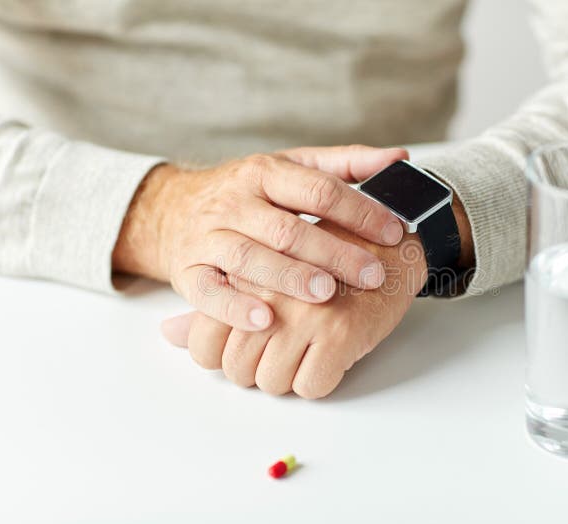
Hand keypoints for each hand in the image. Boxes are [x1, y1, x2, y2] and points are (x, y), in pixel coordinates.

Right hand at [113, 145, 407, 330]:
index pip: (318, 190)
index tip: (394, 231)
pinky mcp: (188, 271)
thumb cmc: (244, 192)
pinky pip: (208, 292)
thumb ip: (344, 164)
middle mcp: (235, 202)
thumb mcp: (289, 168)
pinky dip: (235, 307)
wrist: (170, 210)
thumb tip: (398, 158)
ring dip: (289, 277)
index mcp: (265, 173)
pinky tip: (265, 321)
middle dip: (333, 252)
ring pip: (249, 257)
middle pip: (287, 229)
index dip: (359, 211)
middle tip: (371, 274)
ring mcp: (209, 237)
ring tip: (326, 294)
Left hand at [161, 221, 428, 397]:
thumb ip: (217, 303)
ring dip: (289, 376)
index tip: (247, 348)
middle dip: (256, 368)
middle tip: (283, 349)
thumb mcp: (266, 269)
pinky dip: (321, 380)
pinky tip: (332, 355)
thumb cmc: (326, 257)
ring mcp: (305, 313)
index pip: (205, 343)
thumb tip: (168, 334)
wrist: (392, 245)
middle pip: (236, 368)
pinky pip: (312, 387)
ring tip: (307, 351)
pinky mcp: (340, 332)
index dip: (222, 356)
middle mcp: (268, 291)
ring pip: (272, 382)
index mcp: (246, 272)